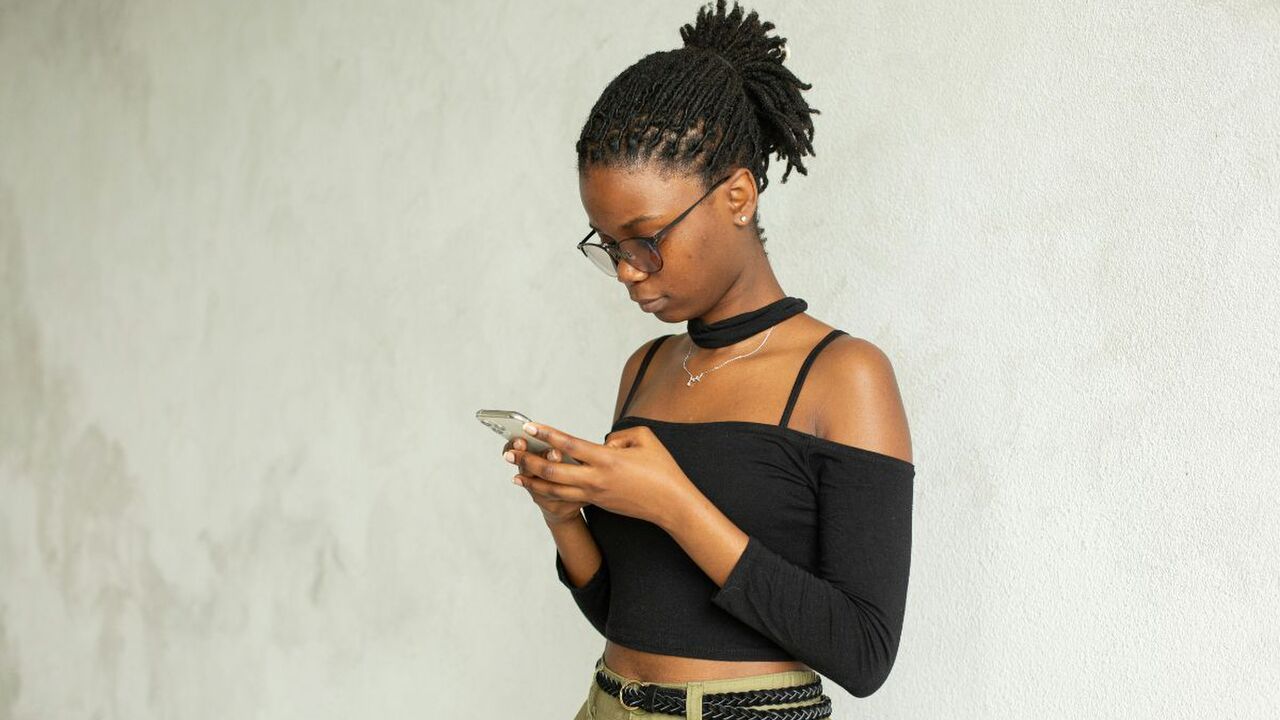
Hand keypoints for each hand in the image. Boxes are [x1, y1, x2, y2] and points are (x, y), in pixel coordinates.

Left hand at [504, 421, 695, 529]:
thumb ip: (619, 435)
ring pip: (555, 491)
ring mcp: (595, 494)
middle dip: (529, 461)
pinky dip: (549, 492)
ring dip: (533, 482)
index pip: (569, 444)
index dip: (547, 434)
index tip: (530, 426)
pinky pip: (567, 497)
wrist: (671, 504)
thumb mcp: (644, 438)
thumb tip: (601, 443)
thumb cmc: (662, 468)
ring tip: (515, 476)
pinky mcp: (597, 503)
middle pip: (553, 472)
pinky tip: (538, 488)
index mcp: (607, 459)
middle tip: (509, 452)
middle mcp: (596, 479)